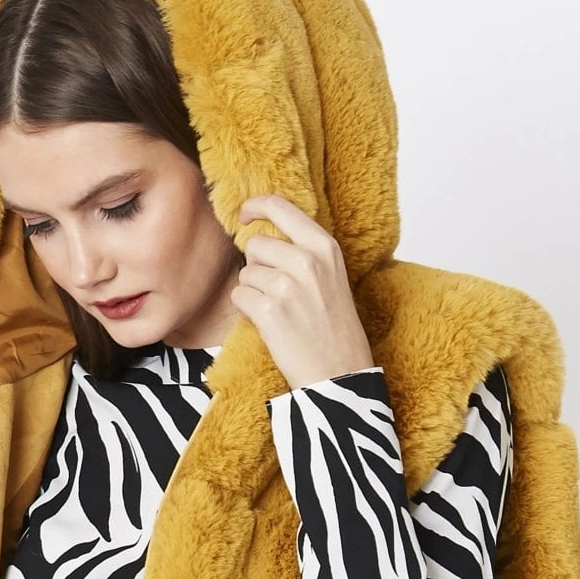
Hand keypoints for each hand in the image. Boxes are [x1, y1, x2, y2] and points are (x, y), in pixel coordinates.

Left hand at [231, 194, 373, 390]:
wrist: (340, 372)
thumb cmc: (334, 327)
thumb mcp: (331, 276)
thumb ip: (304, 251)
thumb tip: (262, 235)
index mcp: (325, 246)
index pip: (280, 207)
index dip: (255, 206)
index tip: (245, 214)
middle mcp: (306, 260)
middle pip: (256, 245)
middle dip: (257, 266)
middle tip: (276, 292)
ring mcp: (286, 285)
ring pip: (245, 273)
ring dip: (253, 291)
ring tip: (279, 311)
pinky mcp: (269, 310)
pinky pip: (239, 297)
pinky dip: (247, 310)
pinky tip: (269, 323)